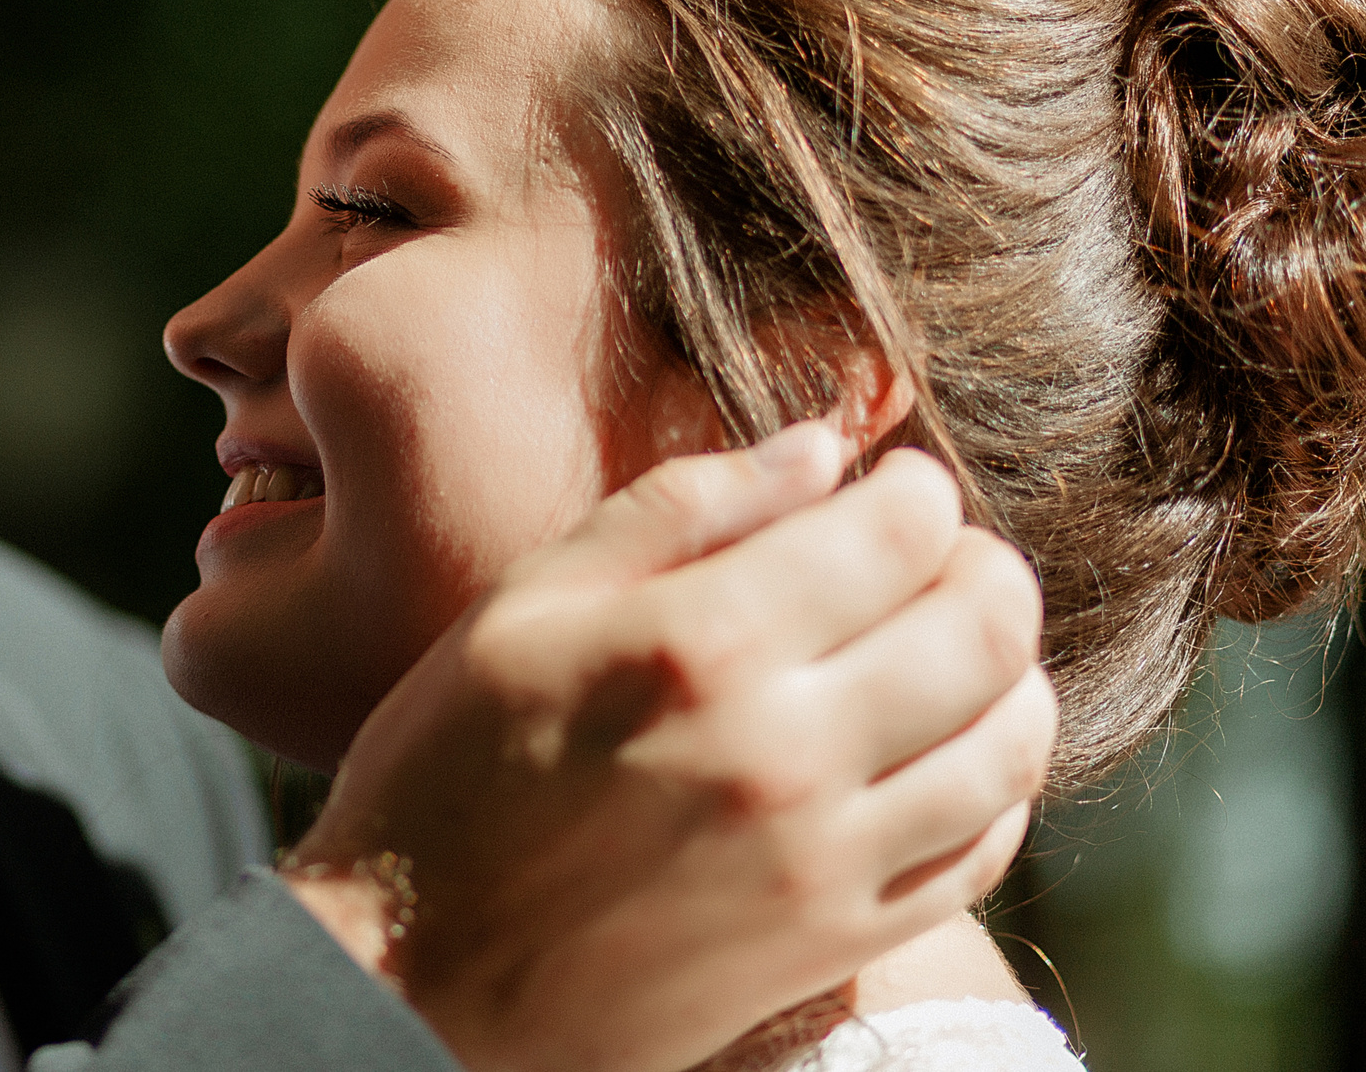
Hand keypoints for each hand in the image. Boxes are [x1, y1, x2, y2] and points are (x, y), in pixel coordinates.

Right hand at [282, 422, 1053, 1071]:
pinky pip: (982, 850)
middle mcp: (782, 748)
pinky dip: (998, 784)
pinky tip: (955, 751)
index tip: (893, 482)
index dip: (914, 488)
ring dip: (1013, 671)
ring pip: (1008, 742)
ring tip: (961, 644)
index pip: (898, 531)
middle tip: (945, 552)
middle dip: (985, 566)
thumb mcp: (524, 606)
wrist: (411, 975)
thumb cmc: (443, 769)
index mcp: (698, 642)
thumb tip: (817, 448)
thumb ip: (675, 509)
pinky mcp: (834, 940)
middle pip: (982, 628)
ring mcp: (822, 856)